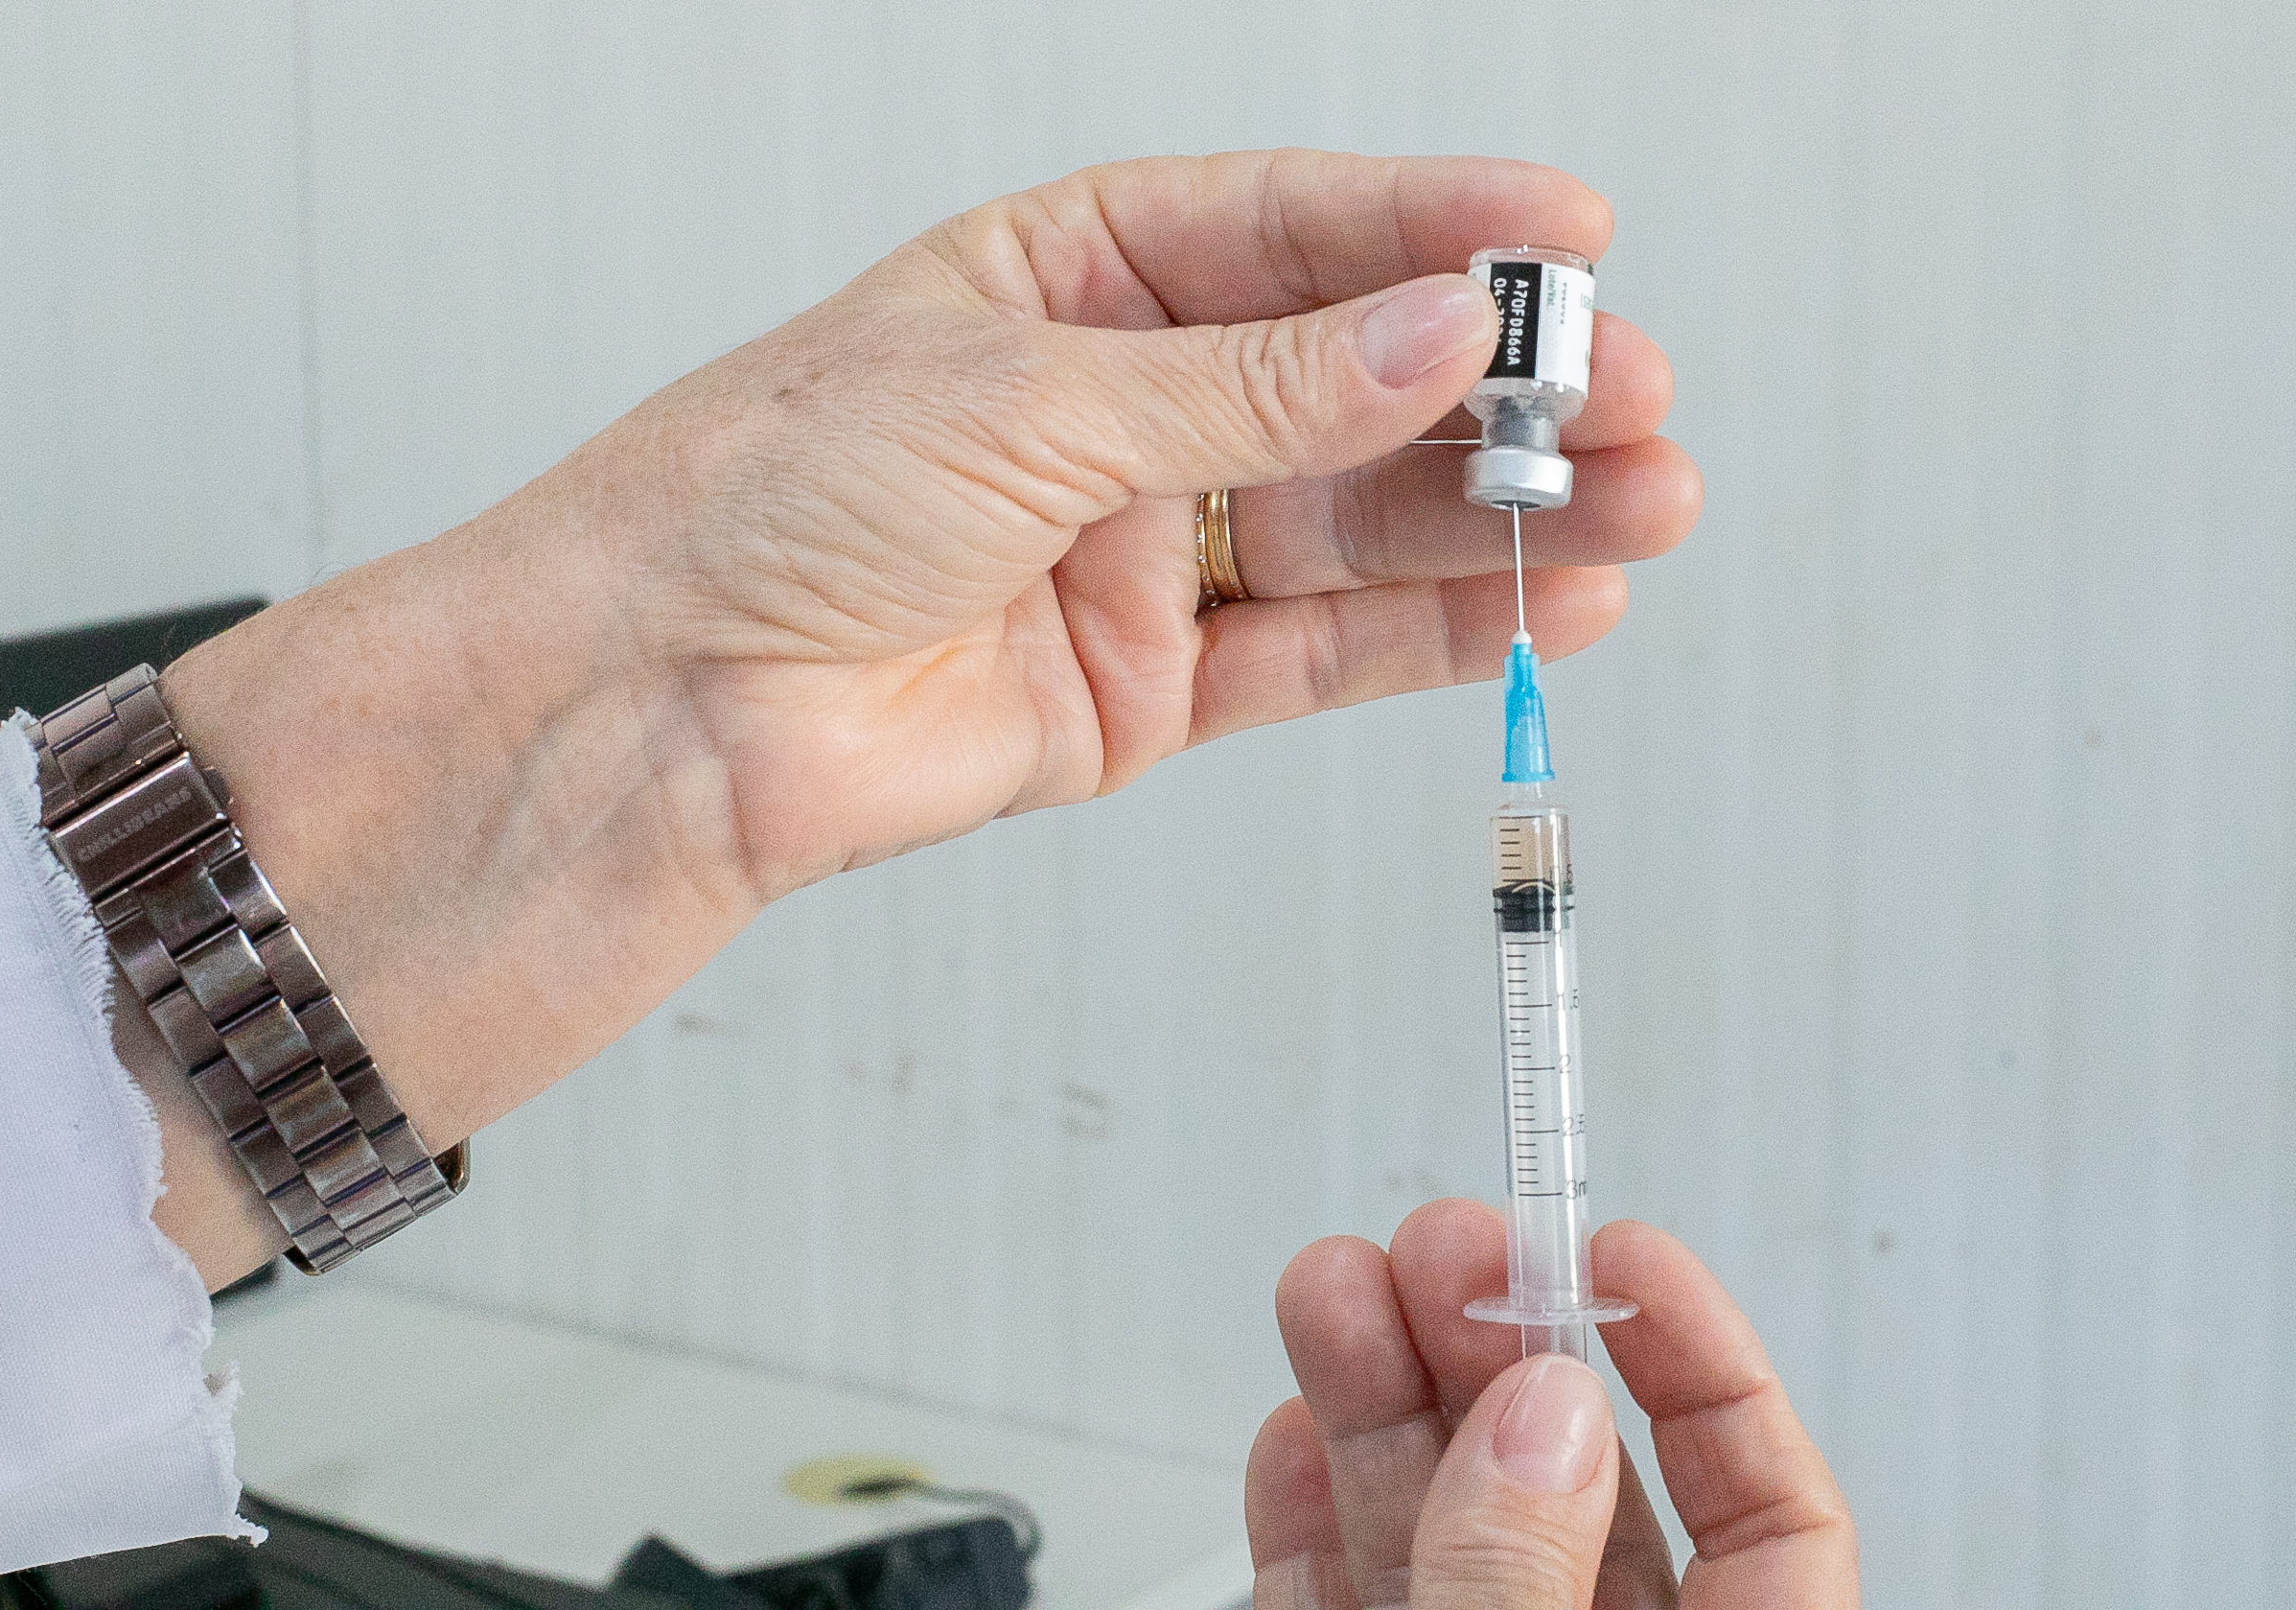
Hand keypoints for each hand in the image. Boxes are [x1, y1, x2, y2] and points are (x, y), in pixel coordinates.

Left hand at [147, 151, 1695, 1283]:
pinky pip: (1317, 650)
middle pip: (1352, 382)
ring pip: (1358, 521)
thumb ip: (1251, 390)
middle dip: (1500, 391)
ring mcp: (1139, 551)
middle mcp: (1117, 409)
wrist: (656, 712)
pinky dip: (1430, 630)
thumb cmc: (761, 504)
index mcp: (1067, 275)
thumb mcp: (1026, 398)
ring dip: (1500, 514)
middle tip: (1631, 399)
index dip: (1437, 230)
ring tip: (1639, 504)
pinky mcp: (1146, 689)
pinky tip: (1543, 603)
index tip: (1569, 243)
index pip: (1291, 230)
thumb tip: (1432, 333)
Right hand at [1251, 1202, 1856, 1607]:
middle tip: (1443, 1245)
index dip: (1705, 1363)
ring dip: (1381, 1396)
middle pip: (1574, 1493)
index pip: (1772, 1516)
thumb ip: (1524, 1583)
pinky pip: (1346, 1603)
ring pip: (1443, 1532)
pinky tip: (1298, 1434)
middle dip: (1496, 1345)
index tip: (1620, 1249)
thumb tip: (1539, 1425)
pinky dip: (1312, 1519)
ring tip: (1335, 1289)